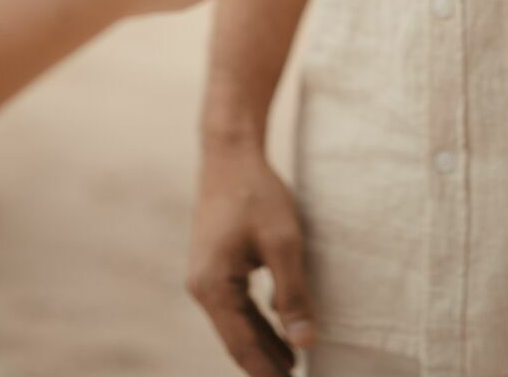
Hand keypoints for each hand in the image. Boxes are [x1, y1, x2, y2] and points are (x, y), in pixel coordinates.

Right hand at [188, 139, 314, 376]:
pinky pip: (235, 304)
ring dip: (263, 342)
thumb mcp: (283, 243)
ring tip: (293, 363)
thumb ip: (293, 294)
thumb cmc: (257, 194)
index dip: (267, 371)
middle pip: (237, 338)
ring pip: (236, 322)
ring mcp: (205, 275)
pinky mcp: (214, 264)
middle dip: (266, 363)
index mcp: (213, 287)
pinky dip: (256, 320)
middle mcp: (202, 287)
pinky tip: (278, 326)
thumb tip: (305, 342)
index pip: (242, 345)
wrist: (231, 153)